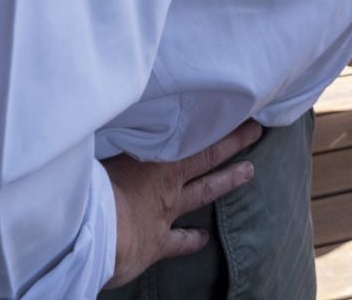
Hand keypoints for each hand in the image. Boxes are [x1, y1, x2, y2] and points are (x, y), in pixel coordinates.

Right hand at [104, 120, 261, 286]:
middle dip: (232, 144)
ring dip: (226, 182)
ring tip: (249, 171)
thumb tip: (113, 108)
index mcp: (156, 159)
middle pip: (207, 158)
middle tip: (256, 132)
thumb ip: (116, 134)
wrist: (95, 233)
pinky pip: (180, 241)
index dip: (216, 123)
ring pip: (203, 193)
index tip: (238, 109)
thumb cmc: (95, 186)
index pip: (193, 135)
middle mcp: (168, 184)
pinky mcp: (157, 243)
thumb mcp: (104, 149)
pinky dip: (193, 240)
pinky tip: (204, 239)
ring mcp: (166, 214)